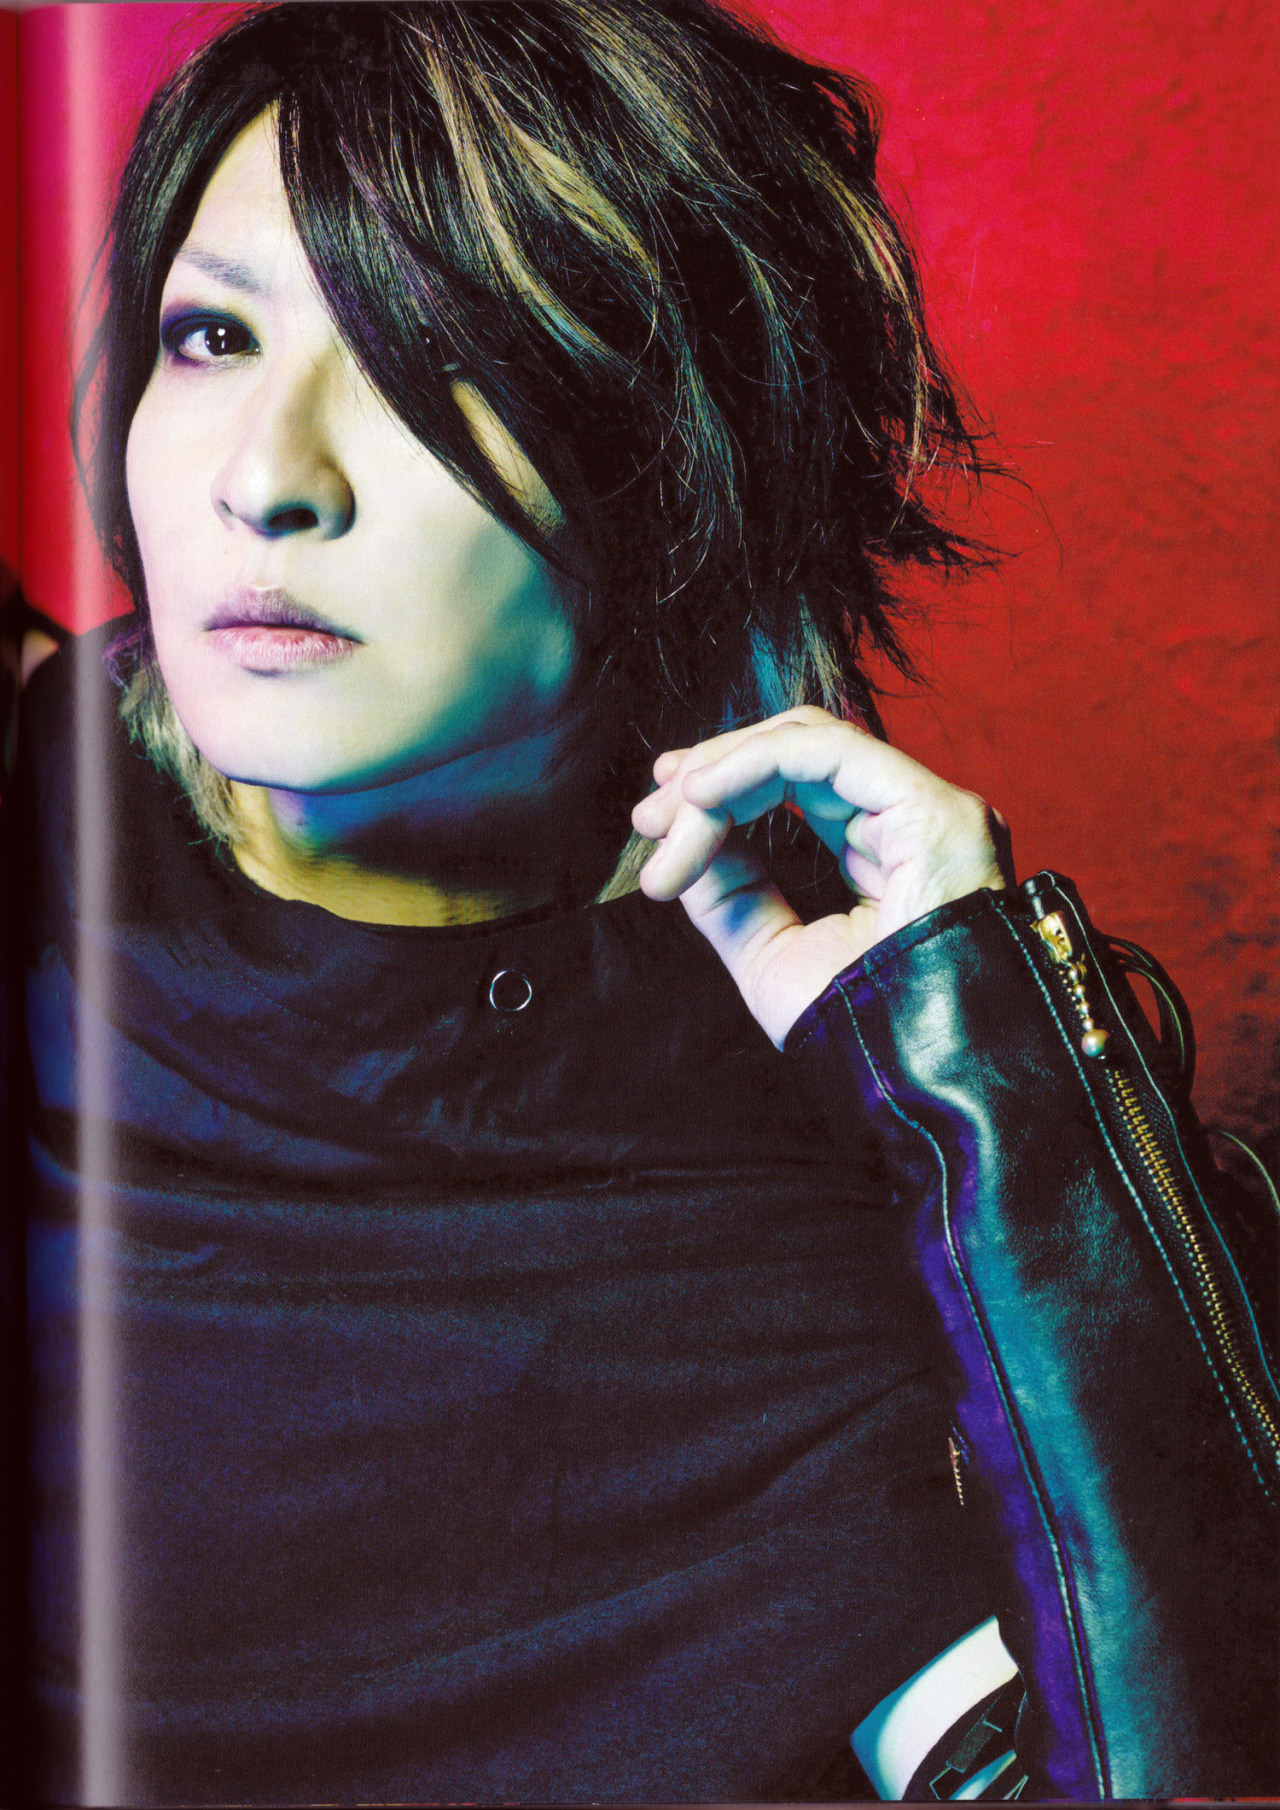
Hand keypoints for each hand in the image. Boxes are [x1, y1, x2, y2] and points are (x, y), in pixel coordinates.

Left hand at [630, 706, 1012, 1048]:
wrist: (912, 1081)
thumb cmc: (857, 1034)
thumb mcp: (770, 952)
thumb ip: (730, 891)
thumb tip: (680, 831)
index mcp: (891, 850)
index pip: (800, 784)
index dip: (724, 787)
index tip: (655, 821)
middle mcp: (914, 820)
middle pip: (799, 753)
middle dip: (713, 773)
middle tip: (647, 815)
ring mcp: (930, 810)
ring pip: (808, 742)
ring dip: (724, 770)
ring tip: (668, 811)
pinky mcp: (932, 809)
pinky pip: (827, 753)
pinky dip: (753, 763)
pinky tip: (701, 794)